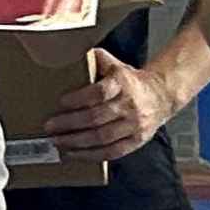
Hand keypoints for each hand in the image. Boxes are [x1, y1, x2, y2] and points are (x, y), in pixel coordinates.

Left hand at [39, 46, 175, 164]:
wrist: (160, 95)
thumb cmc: (128, 80)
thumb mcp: (114, 64)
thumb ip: (94, 59)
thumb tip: (66, 53)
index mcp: (123, 82)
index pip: (100, 91)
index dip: (79, 98)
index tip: (61, 102)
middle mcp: (130, 104)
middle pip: (97, 117)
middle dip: (70, 124)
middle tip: (50, 127)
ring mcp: (135, 125)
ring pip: (103, 137)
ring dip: (76, 142)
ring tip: (57, 142)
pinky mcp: (137, 140)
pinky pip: (112, 152)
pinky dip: (91, 155)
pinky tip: (73, 154)